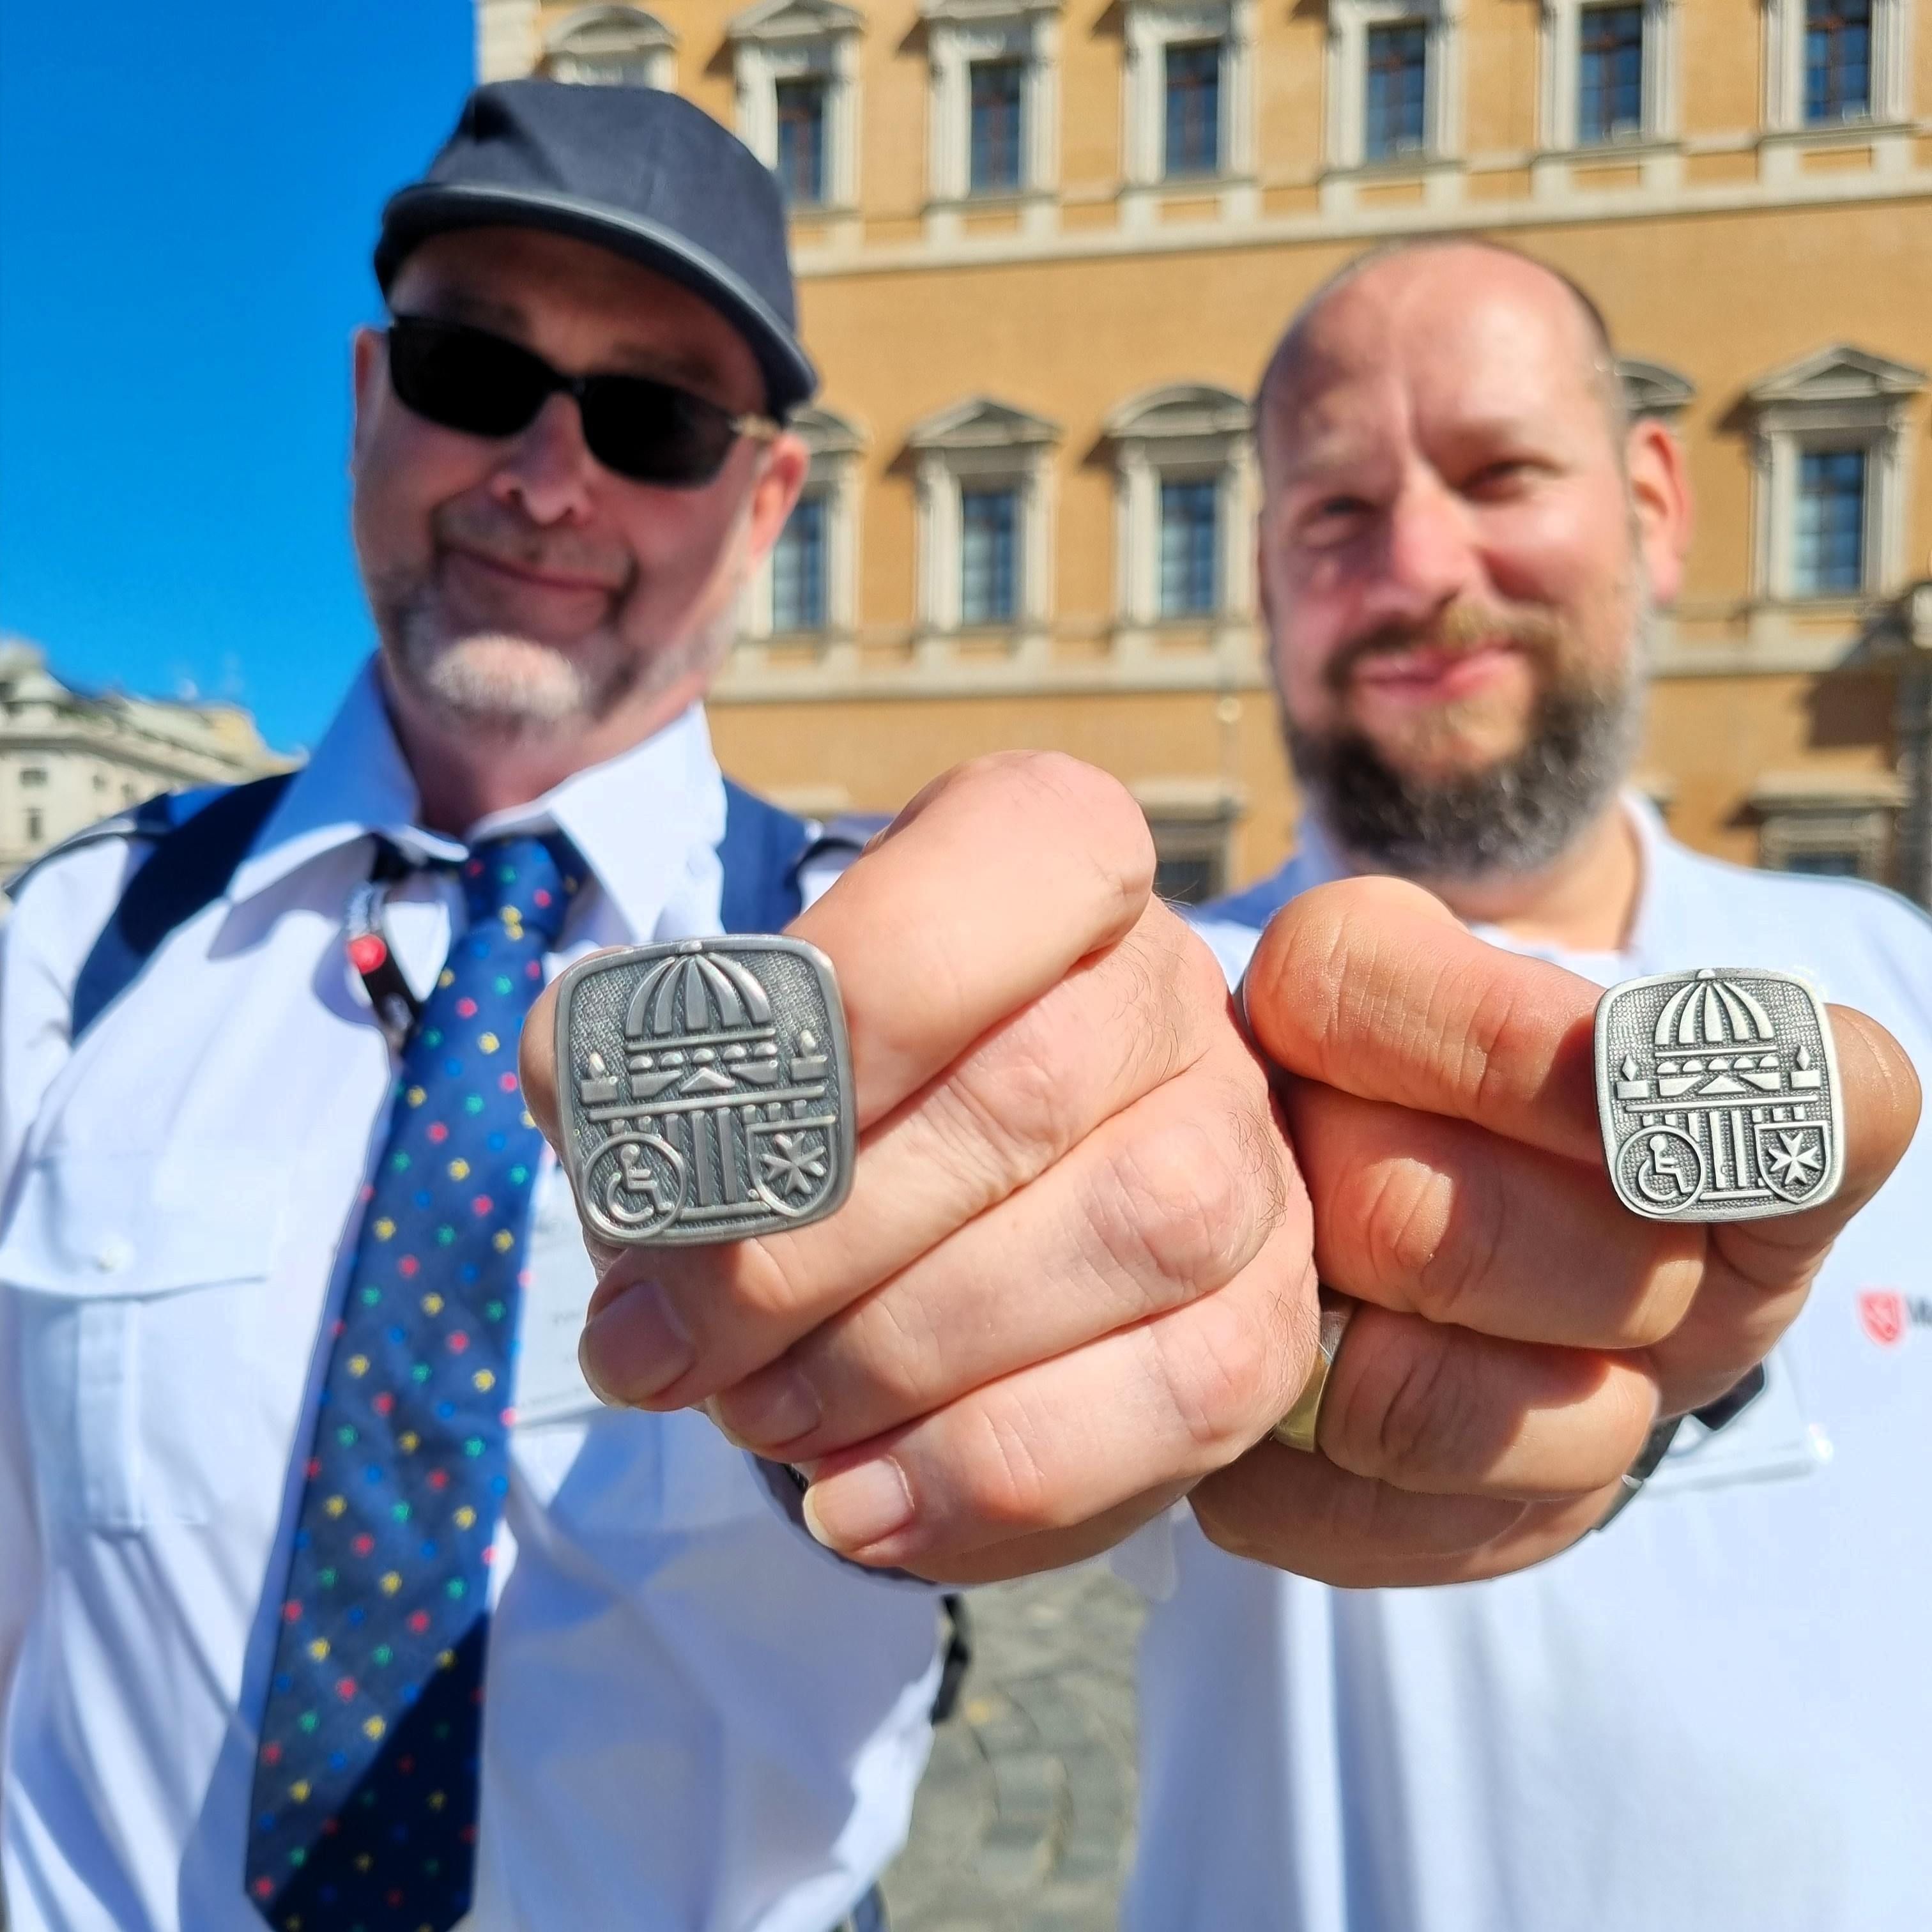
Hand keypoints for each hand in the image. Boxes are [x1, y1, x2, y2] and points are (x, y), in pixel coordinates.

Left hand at [521, 754, 1321, 1583]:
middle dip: (811, 1244)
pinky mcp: (1264, 1304)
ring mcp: (1240, 1145)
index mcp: (1052, 856)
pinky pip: (1186, 1395)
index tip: (688, 1148)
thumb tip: (594, 1095)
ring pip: (1131, 1237)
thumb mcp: (721, 1040)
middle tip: (663, 1345)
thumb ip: (642, 1043)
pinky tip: (857, 1506)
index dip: (849, 1002)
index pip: (1008, 862)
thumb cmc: (832, 1105)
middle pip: (1027, 1091)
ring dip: (905, 1359)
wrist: (980, 1200)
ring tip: (755, 1417)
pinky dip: (1002, 1468)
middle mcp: (1168, 984)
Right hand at [1188, 877, 1921, 1586]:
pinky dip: (1508, 1501)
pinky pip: (1367, 1527)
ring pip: (1396, 1398)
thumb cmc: (1642, 1187)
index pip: (1352, 994)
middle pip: (1406, 1222)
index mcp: (1321, 992)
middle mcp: (1231, 1135)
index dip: (1537, 1071)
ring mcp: (1213, 1305)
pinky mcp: (1226, 1471)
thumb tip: (1837, 1079)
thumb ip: (1802, 1080)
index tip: (1671, 1140)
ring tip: (1600, 1354)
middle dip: (1611, 1280)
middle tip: (1660, 1275)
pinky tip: (1537, 1430)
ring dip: (1574, 1409)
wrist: (1567, 1302)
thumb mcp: (1739, 1115)